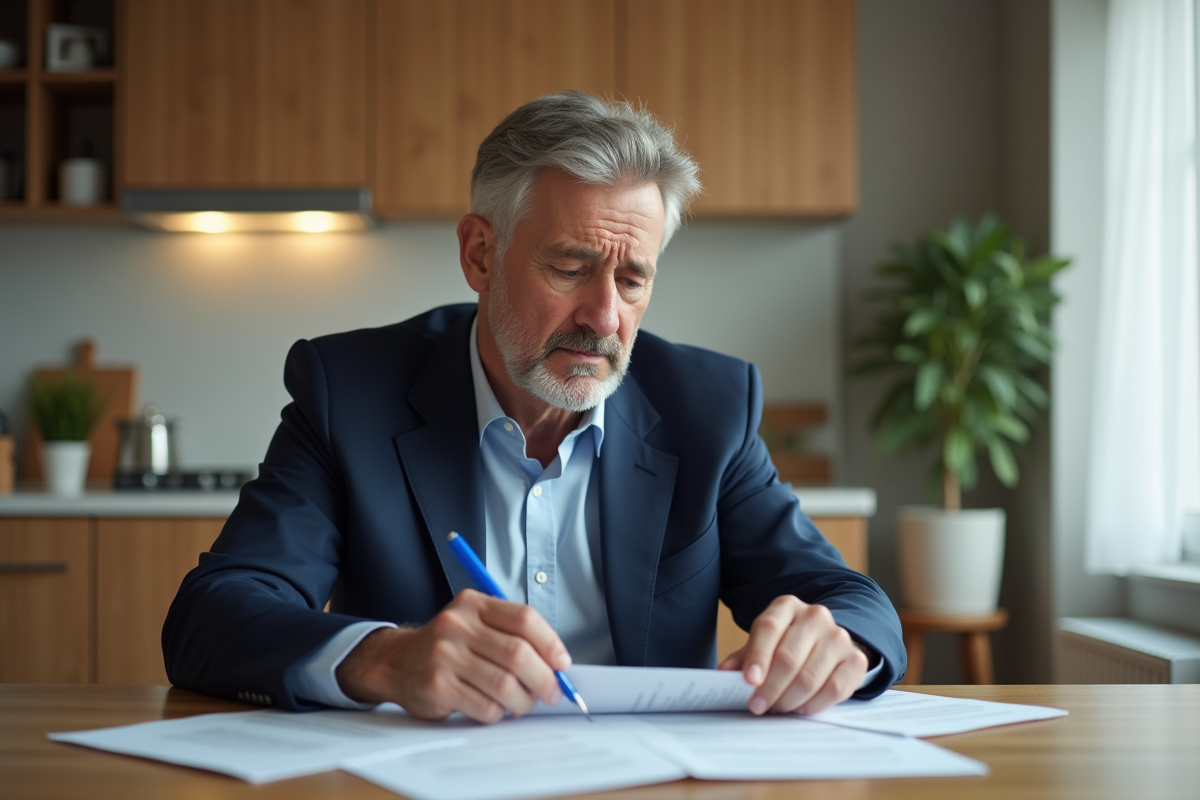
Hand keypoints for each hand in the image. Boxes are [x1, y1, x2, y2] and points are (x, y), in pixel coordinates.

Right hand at [335, 589, 569, 722]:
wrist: (397, 661)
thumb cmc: (447, 645)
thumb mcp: (474, 623)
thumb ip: (510, 634)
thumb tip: (556, 663)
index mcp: (473, 604)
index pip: (523, 618)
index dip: (550, 643)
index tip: (561, 663)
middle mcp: (457, 625)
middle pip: (518, 654)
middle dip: (543, 678)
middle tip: (551, 692)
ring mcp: (444, 655)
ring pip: (504, 685)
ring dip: (522, 701)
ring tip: (522, 703)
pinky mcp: (437, 686)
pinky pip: (485, 706)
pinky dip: (498, 713)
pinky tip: (494, 708)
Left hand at [718, 595, 868, 715]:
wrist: (828, 642)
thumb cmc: (787, 643)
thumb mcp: (763, 643)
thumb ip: (744, 657)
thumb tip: (723, 673)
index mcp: (786, 607)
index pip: (768, 629)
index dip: (757, 657)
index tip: (748, 682)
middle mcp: (814, 616)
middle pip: (788, 657)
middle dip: (770, 688)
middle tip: (758, 706)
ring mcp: (838, 637)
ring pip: (810, 677)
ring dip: (789, 700)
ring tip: (777, 709)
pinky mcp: (855, 659)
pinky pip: (834, 689)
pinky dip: (815, 704)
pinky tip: (802, 708)